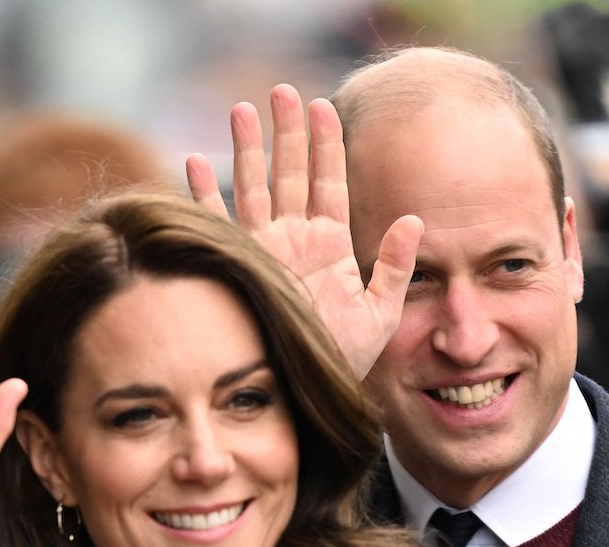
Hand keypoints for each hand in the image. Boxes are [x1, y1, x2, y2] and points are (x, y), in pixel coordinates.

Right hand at [186, 83, 422, 378]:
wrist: (307, 391)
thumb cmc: (345, 359)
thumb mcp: (381, 312)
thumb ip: (396, 266)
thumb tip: (413, 219)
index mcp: (331, 244)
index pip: (329, 182)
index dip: (326, 145)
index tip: (324, 106)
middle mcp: (295, 240)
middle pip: (289, 173)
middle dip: (285, 132)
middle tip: (281, 92)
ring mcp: (264, 252)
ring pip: (253, 188)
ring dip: (247, 150)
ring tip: (240, 110)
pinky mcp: (239, 268)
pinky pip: (218, 225)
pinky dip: (205, 195)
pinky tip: (196, 161)